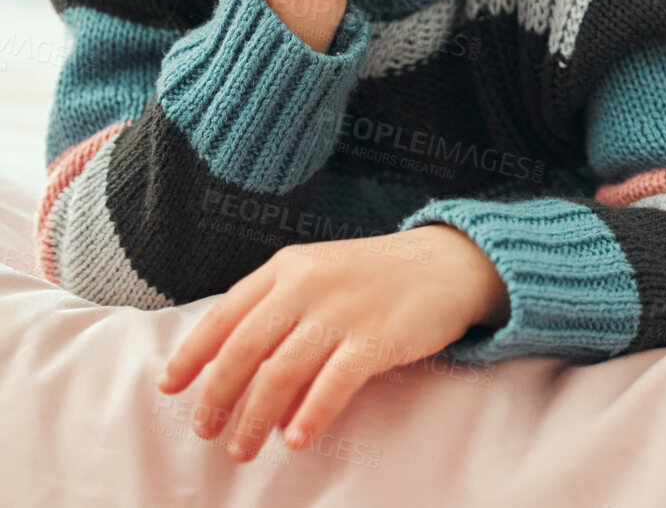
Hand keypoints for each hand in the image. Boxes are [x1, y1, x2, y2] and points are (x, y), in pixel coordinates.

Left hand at [156, 225, 505, 462]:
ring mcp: (343, 311)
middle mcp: (308, 285)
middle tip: (207, 432)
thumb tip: (236, 371)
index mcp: (287, 267)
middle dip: (218, 398)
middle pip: (244, 351)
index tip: (170, 389)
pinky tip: (295, 440)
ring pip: (281, 374)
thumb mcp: (320, 272)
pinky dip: (309, 416)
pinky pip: (332, 385)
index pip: (224, 315)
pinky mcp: (377, 337)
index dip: (192, 355)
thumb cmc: (377, 276)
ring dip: (255, 419)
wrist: (448, 262)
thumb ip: (278, 309)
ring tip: (242, 449)